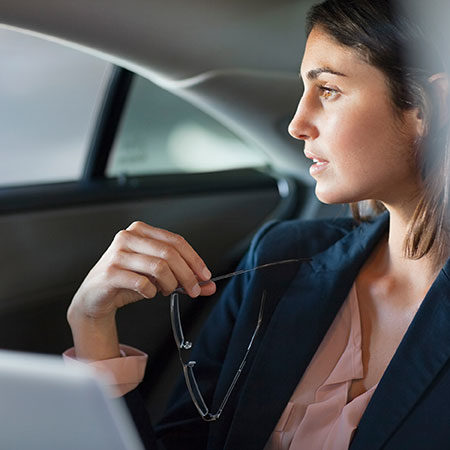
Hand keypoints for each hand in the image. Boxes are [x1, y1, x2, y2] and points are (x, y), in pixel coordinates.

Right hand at [69, 221, 215, 321]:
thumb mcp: (159, 277)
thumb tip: (209, 285)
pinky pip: (142, 283)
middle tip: (194, 290)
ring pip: (159, 267)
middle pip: (169, 253)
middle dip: (187, 275)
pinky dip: (151, 292)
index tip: (205, 276)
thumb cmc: (127, 281)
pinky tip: (149, 293)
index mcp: (141, 231)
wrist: (95, 297)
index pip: (176, 241)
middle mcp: (128, 237)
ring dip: (170, 284)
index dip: (194, 259)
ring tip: (168, 290)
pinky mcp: (110, 272)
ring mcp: (117, 254)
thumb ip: (183, 278)